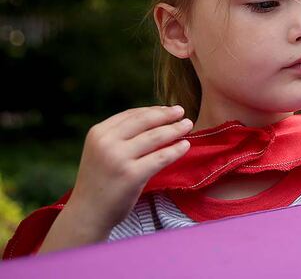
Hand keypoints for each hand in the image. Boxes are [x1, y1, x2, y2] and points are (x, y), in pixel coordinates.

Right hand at [65, 106, 191, 234]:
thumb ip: (121, 136)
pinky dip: (176, 150)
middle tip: (182, 112)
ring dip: (175, 129)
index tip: (168, 109)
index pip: (132, 114)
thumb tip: (156, 117)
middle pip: (145, 121)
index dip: (153, 110)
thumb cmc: (100, 181)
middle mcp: (106, 142)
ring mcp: (118, 159)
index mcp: (98, 133)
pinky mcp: (131, 175)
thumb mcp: (101, 151)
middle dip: (167, 115)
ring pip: (155, 137)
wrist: (87, 214)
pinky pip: (161, 157)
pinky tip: (185, 146)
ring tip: (188, 125)